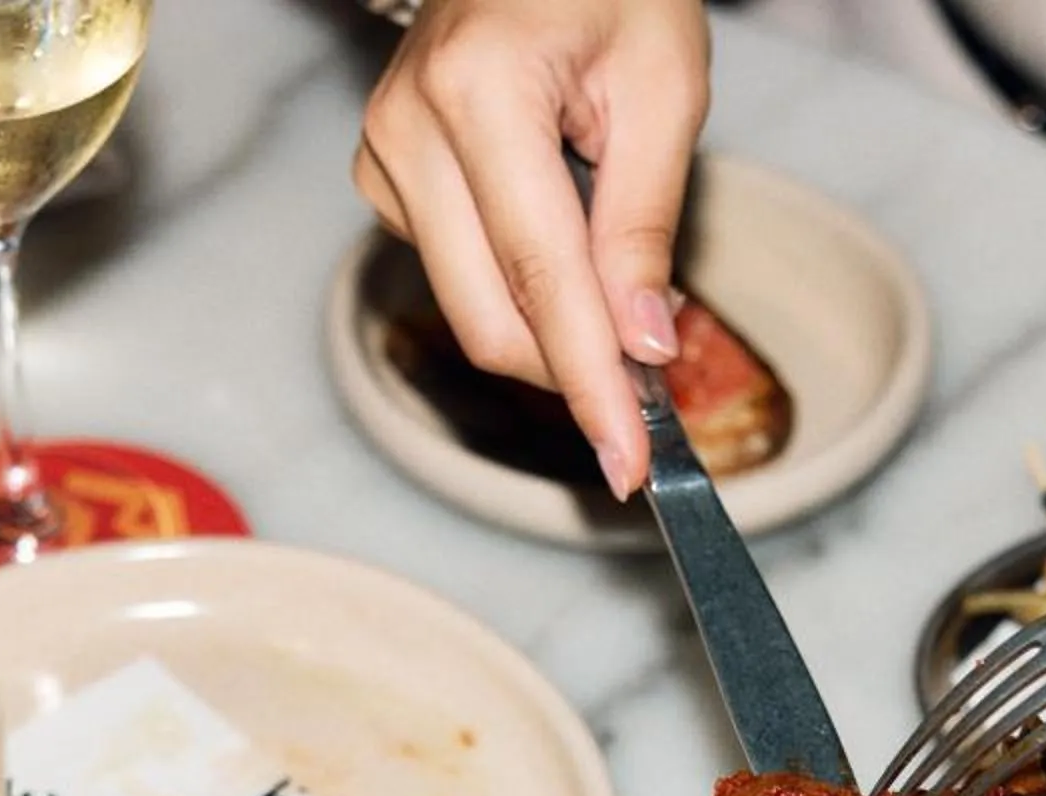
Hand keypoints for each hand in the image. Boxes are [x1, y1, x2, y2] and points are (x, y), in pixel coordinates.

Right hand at [355, 0, 711, 497]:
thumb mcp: (664, 85)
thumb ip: (645, 222)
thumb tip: (642, 344)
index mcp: (481, 94)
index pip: (542, 280)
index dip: (590, 383)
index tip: (628, 460)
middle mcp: (410, 131)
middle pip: (488, 318)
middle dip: (571, 371)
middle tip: (646, 394)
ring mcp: (383, 155)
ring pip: (470, 307)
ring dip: (550, 322)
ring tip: (613, 270)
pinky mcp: (381, 175)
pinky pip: (453, 270)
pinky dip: (516, 283)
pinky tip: (556, 230)